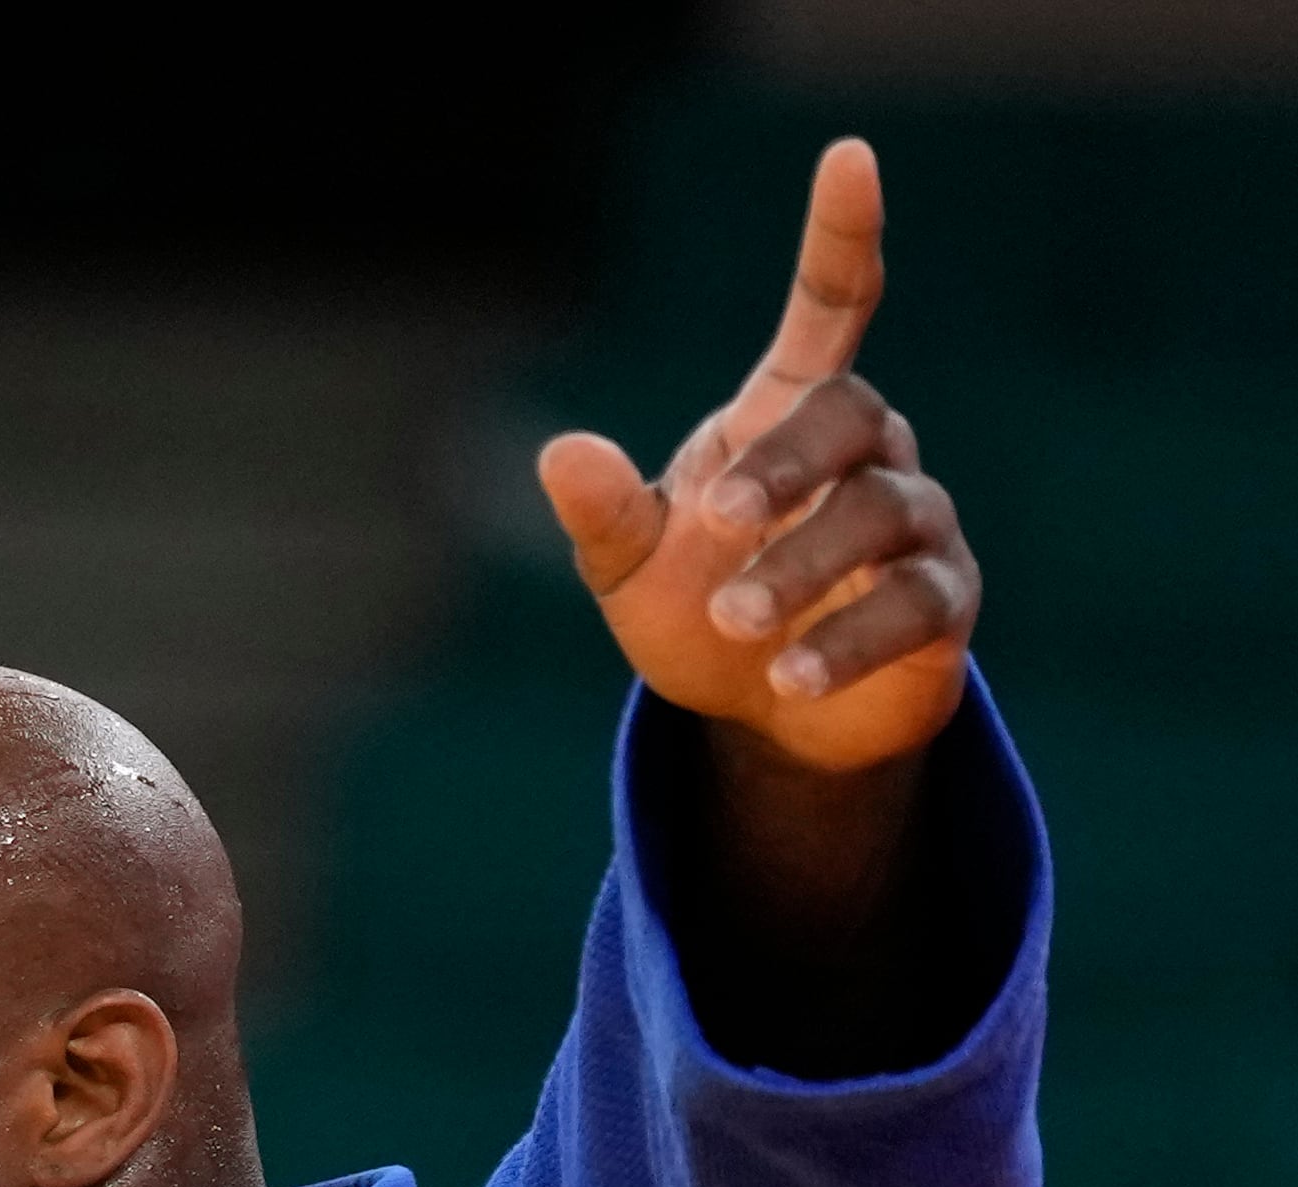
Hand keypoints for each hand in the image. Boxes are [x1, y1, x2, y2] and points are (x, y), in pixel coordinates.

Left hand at [537, 137, 979, 772]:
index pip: (832, 307)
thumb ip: (604, 512)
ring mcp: (913, 526)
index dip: (840, 236)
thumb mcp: (629, 566)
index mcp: (786, 419)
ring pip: (882, 514)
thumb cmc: (696, 611)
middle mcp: (865, 454)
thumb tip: (560, 453)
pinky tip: (788, 677)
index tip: (849, 158)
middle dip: (786, 466)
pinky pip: (914, 605)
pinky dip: (849, 640)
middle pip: (852, 416)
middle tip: (715, 523)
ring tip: (731, 621)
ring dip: (802, 567)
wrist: (757, 714)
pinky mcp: (942, 604)